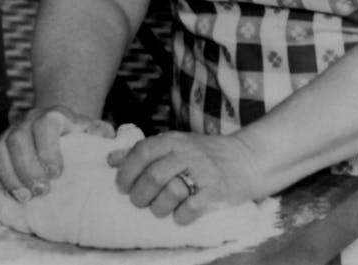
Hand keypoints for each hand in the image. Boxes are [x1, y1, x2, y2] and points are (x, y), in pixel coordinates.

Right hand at [0, 105, 113, 201]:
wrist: (56, 123)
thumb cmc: (78, 135)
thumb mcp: (93, 130)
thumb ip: (101, 135)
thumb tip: (112, 144)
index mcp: (54, 114)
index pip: (45, 125)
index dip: (47, 149)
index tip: (56, 174)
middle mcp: (28, 120)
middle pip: (17, 139)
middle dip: (27, 168)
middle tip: (40, 192)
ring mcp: (9, 132)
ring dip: (10, 176)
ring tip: (24, 198)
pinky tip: (3, 193)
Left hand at [107, 130, 262, 224]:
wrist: (246, 159)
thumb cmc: (203, 154)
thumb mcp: (174, 145)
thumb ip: (144, 151)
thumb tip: (111, 160)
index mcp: (173, 140)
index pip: (142, 152)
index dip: (127, 172)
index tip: (121, 187)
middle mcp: (187, 153)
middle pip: (153, 175)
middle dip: (140, 194)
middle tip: (139, 202)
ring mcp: (203, 172)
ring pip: (171, 192)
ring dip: (158, 207)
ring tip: (158, 210)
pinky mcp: (217, 191)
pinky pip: (192, 208)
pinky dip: (181, 216)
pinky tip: (180, 216)